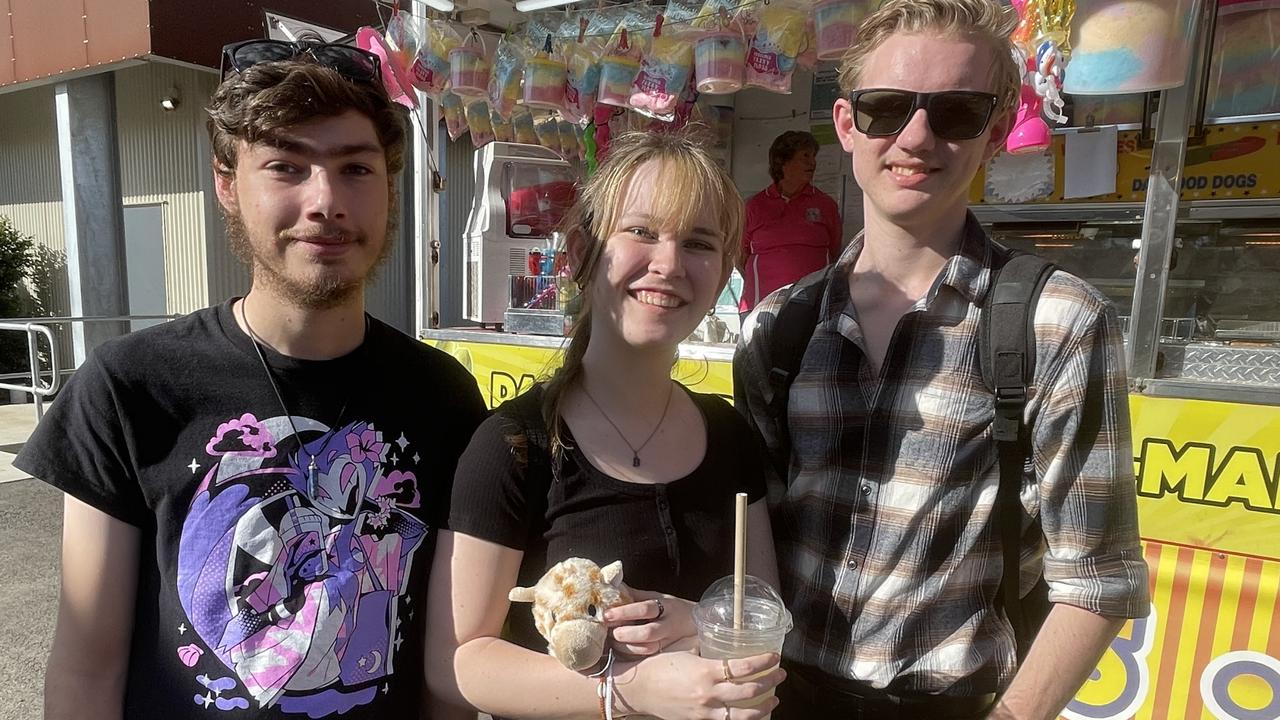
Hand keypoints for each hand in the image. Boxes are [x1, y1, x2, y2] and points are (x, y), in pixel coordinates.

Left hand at [606, 590, 695, 655]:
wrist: (696, 624)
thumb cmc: (672, 609)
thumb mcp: (657, 597)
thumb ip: (635, 595)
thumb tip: (612, 587)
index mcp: (666, 607)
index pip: (644, 609)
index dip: (624, 612)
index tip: (607, 614)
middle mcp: (668, 626)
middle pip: (647, 633)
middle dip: (625, 633)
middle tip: (610, 632)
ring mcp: (668, 642)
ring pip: (647, 649)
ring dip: (626, 647)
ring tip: (612, 641)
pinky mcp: (664, 655)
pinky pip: (646, 658)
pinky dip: (631, 656)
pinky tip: (619, 651)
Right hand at [614, 651, 784, 719]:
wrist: (638, 689)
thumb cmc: (659, 665)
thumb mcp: (685, 649)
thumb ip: (705, 646)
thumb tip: (722, 637)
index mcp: (706, 671)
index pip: (744, 667)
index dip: (764, 662)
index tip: (776, 657)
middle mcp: (709, 694)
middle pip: (750, 691)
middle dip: (770, 682)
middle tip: (781, 675)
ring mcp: (705, 711)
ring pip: (743, 715)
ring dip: (764, 708)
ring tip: (774, 700)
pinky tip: (752, 715)